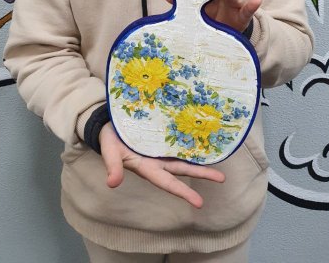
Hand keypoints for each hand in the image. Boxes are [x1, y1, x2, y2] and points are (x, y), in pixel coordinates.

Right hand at [99, 122, 224, 207]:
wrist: (107, 124)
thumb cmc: (108, 140)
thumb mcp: (109, 152)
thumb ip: (113, 166)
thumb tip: (113, 183)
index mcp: (146, 168)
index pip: (168, 182)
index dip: (183, 192)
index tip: (200, 203)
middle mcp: (157, 161)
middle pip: (182, 170)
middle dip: (201, 174)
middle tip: (222, 179)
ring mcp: (160, 148)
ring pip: (183, 156)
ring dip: (200, 159)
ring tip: (219, 162)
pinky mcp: (161, 135)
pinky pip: (179, 141)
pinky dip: (190, 143)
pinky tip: (203, 141)